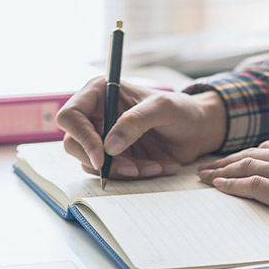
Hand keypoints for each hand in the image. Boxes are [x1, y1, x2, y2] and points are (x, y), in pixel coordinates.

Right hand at [55, 78, 226, 178]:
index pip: (70, 116)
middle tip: (131, 168)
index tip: (102, 156)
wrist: (197, 130)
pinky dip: (133, 175)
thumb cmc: (181, 110)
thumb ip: (136, 122)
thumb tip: (109, 147)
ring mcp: (103, 138)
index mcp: (100, 93)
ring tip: (153, 166)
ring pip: (92, 163)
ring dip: (122, 171)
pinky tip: (157, 167)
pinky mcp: (115, 157)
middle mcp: (96, 115)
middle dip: (101, 161)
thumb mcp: (163, 108)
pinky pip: (111, 173)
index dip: (81, 137)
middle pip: (73, 144)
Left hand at [198, 140, 268, 235]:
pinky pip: (251, 185)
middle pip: (252, 154)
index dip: (250, 154)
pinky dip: (231, 184)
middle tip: (209, 165)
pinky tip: (218, 186)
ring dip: (221, 170)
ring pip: (246, 166)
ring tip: (203, 175)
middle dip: (228, 159)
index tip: (237, 158)